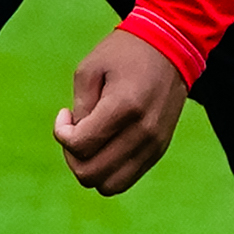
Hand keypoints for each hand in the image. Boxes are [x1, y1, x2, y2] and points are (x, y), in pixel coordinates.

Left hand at [55, 28, 187, 195]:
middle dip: (72, 156)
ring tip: (91, 142)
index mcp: (125, 107)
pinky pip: (126, 179)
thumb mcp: (90, 69)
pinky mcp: (159, 150)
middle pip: (91, 174)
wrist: (171, 47)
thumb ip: (79, 108)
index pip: (80, 146)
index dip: (61, 134)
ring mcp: (154, 145)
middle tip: (75, 130)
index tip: (65, 112)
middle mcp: (143, 132)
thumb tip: (76, 141)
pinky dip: (108, 170)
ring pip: (109, 186)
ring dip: (91, 168)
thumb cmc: (125, 53)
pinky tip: (106, 144)